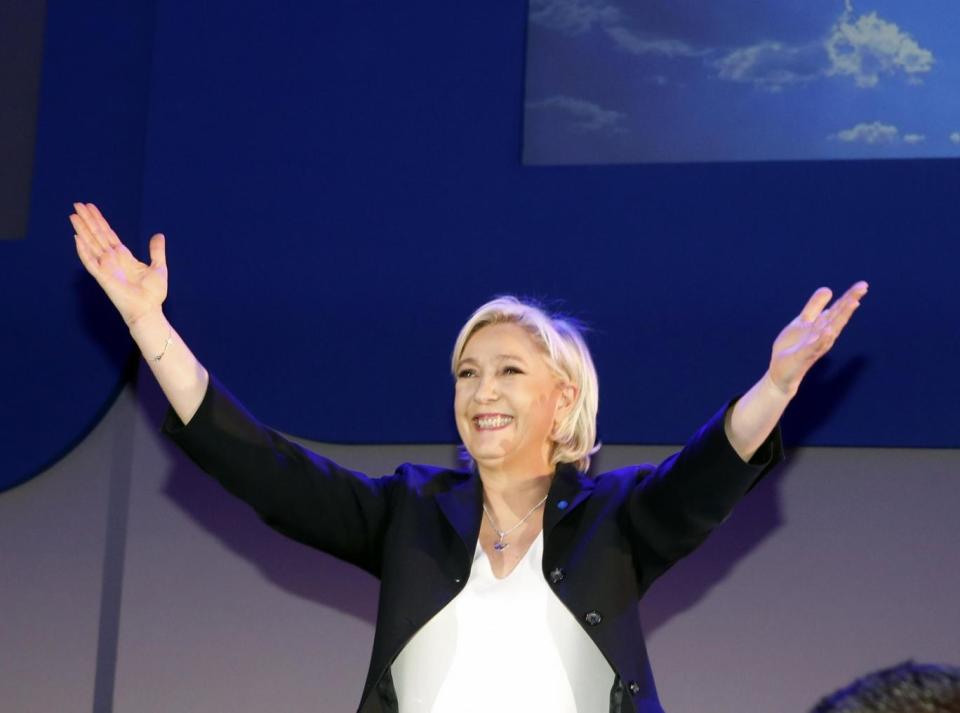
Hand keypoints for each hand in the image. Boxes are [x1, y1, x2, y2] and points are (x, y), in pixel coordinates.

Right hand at [71, 202, 167, 326]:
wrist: (149, 310)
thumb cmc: (153, 293)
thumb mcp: (158, 267)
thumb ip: (156, 251)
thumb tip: (159, 235)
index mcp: (123, 256)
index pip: (108, 234)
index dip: (99, 220)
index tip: (91, 207)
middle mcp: (112, 260)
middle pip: (97, 235)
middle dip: (87, 220)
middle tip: (77, 204)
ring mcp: (106, 267)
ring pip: (91, 244)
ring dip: (82, 230)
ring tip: (73, 215)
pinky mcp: (103, 277)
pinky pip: (90, 262)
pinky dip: (83, 250)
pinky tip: (77, 238)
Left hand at [767, 281, 868, 397]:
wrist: (780, 372)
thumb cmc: (794, 347)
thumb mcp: (802, 322)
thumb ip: (814, 307)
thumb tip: (828, 289)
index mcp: (823, 326)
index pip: (838, 310)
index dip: (849, 297)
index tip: (863, 285)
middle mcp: (823, 336)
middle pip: (838, 317)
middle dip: (849, 302)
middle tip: (863, 288)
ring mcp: (815, 346)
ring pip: (831, 330)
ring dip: (841, 317)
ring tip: (853, 303)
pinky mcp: (803, 356)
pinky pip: (814, 347)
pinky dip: (822, 339)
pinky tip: (829, 330)